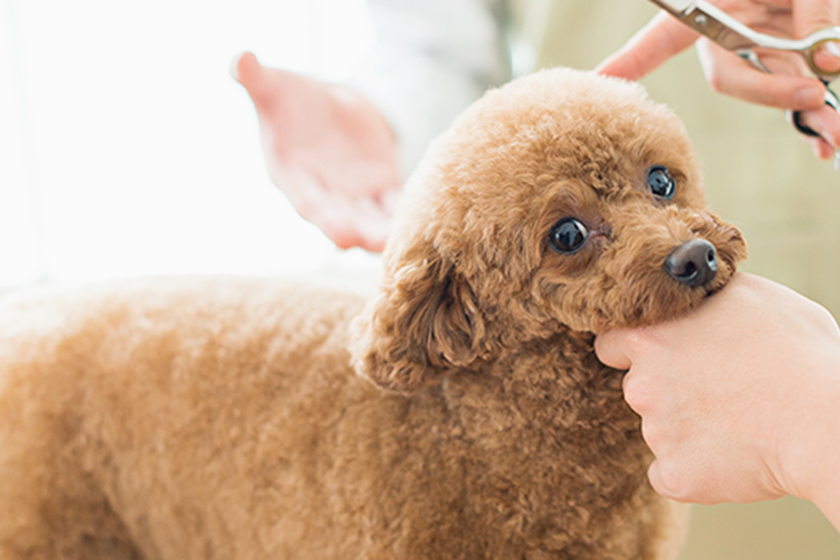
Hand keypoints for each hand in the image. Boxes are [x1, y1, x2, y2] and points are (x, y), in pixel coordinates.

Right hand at [232, 52, 400, 251]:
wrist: (327, 108)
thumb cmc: (290, 100)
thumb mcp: (274, 86)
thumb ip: (255, 79)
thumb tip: (239, 58)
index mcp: (291, 176)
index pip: (306, 200)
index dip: (320, 214)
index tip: (335, 231)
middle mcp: (322, 193)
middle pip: (337, 216)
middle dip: (350, 229)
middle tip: (360, 241)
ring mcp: (353, 194)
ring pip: (367, 218)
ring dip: (377, 232)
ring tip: (389, 244)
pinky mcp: (380, 187)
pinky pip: (392, 205)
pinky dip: (401, 214)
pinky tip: (417, 222)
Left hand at [594, 274, 839, 516]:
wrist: (826, 420)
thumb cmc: (798, 351)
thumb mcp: (749, 294)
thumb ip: (701, 296)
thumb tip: (689, 290)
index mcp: (649, 337)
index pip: (610, 342)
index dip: (635, 348)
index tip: (659, 353)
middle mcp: (641, 386)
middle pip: (638, 386)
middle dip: (666, 387)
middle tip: (716, 386)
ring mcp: (655, 434)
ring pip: (659, 429)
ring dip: (685, 427)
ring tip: (738, 419)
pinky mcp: (675, 476)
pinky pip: (671, 472)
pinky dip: (695, 468)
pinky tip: (730, 455)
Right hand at [596, 0, 839, 159]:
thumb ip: (817, 14)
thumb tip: (828, 63)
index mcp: (714, 3)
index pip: (664, 37)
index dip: (629, 61)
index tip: (599, 81)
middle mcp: (728, 29)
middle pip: (732, 75)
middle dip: (774, 94)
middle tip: (813, 101)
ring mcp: (757, 43)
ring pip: (770, 86)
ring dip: (806, 112)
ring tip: (834, 134)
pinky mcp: (788, 53)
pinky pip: (794, 87)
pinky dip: (812, 112)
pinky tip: (827, 135)